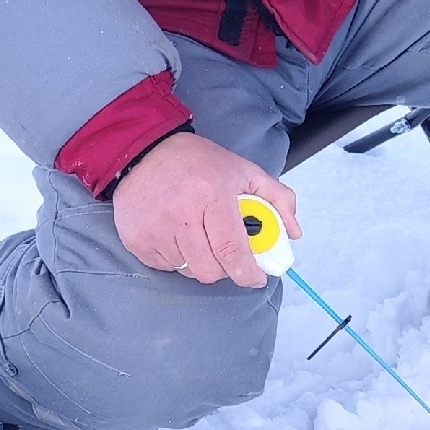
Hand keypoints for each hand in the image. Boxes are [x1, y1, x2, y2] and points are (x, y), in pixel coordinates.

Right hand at [111, 133, 301, 287]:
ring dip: (199, 262)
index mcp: (211, 195)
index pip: (231, 250)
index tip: (256, 278)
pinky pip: (165, 267)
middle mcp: (180, 214)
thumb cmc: (197, 162)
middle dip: (224, 268)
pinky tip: (176, 235)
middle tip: (226, 254)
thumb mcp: (243, 170)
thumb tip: (294, 232)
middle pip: (210, 270)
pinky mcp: (136, 239)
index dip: (248, 272)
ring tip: (198, 236)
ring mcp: (155, 229)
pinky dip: (176, 259)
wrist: (143, 151)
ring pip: (188, 271)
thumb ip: (276, 198)